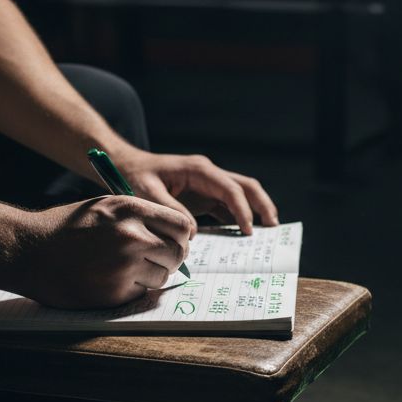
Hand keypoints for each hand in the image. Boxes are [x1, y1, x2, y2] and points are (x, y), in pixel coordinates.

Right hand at [11, 196, 193, 308]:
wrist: (27, 250)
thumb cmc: (66, 227)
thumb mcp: (104, 206)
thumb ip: (140, 216)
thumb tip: (177, 235)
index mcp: (131, 209)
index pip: (182, 226)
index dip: (181, 237)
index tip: (174, 243)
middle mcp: (132, 236)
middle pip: (178, 254)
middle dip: (171, 259)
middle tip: (155, 261)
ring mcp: (124, 266)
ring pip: (162, 276)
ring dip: (150, 276)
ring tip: (123, 268)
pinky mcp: (114, 292)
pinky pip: (140, 293)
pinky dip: (130, 289)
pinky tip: (107, 279)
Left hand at [112, 149, 278, 233]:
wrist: (127, 166)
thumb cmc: (135, 177)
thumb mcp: (148, 194)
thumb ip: (172, 211)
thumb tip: (194, 232)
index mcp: (199, 170)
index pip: (231, 189)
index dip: (243, 210)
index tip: (248, 231)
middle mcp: (209, 174)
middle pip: (246, 186)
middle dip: (262, 205)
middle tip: (274, 228)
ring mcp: (208, 184)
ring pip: (241, 194)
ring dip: (255, 211)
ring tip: (267, 232)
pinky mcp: (204, 195)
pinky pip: (228, 206)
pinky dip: (239, 218)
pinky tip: (244, 235)